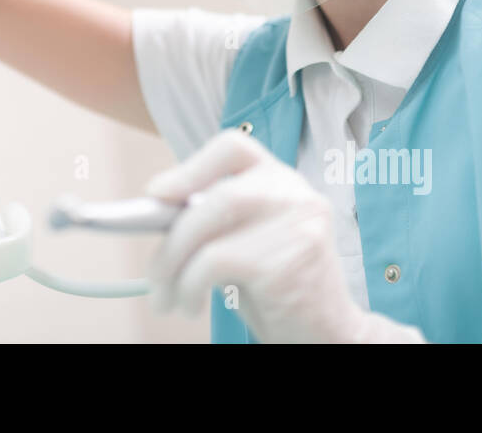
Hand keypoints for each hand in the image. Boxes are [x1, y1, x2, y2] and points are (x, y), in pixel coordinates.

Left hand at [146, 131, 424, 342]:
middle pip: (216, 193)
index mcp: (282, 179)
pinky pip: (215, 263)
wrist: (328, 334)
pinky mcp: (288, 258)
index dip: (191, 166)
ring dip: (173, 263)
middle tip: (154, 272)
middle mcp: (295, 192)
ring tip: (166, 295)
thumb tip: (154, 212)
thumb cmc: (278, 288)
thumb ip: (213, 219)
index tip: (157, 192)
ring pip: (210, 225)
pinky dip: (189, 286)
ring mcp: (297, 222)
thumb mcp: (244, 242)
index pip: (234, 147)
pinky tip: (190, 305)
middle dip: (171, 234)